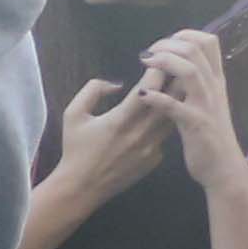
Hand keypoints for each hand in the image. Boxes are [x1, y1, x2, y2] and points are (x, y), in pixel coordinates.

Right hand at [56, 70, 171, 198]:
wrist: (80, 189)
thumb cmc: (74, 150)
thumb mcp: (73, 115)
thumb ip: (93, 90)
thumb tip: (117, 83)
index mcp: (121, 119)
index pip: (151, 84)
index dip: (156, 67)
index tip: (153, 59)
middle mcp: (141, 132)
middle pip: (171, 96)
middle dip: (173, 78)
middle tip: (171, 67)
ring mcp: (151, 146)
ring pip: (174, 114)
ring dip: (174, 99)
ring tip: (171, 88)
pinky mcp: (155, 158)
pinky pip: (166, 134)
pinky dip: (164, 123)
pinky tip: (156, 120)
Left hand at [139, 25, 244, 192]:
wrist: (222, 166)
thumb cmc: (209, 136)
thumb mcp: (207, 104)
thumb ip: (196, 85)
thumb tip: (180, 68)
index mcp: (215, 80)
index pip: (209, 42)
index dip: (185, 35)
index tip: (164, 42)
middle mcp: (213, 87)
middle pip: (197, 50)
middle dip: (170, 44)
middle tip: (148, 52)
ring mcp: (205, 105)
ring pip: (190, 71)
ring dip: (165, 62)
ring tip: (145, 61)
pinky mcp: (195, 124)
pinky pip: (176, 107)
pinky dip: (159, 98)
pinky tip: (142, 95)